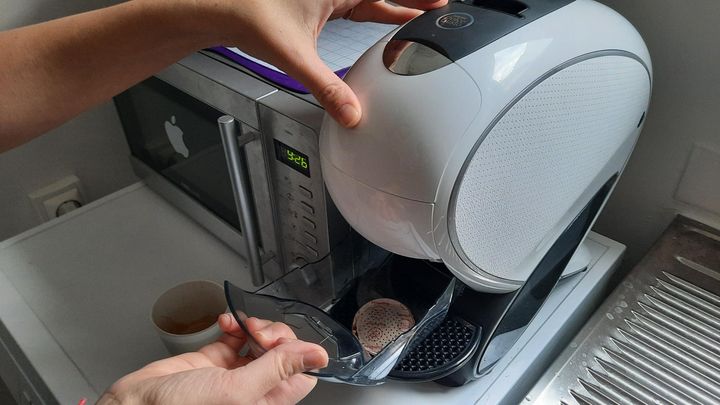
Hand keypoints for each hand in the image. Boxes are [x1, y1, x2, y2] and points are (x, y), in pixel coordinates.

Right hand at [98, 315, 327, 404]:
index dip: (296, 352)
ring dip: (254, 325)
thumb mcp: (236, 391)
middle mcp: (253, 389)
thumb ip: (277, 369)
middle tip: (257, 333)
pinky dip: (234, 323)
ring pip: (260, 340)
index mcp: (265, 402)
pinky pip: (235, 335)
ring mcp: (233, 373)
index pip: (301, 374)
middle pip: (282, 352)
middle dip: (273, 334)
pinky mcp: (213, 359)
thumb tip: (317, 356)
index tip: (280, 342)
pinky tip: (226, 323)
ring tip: (241, 325)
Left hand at [198, 0, 447, 126]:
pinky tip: (389, 19)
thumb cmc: (250, 17)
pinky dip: (377, 11)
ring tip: (423, 16)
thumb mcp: (295, 56)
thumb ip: (325, 88)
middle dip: (413, 0)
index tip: (441, 2)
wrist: (223, 8)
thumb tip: (350, 113)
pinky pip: (360, 3)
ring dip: (397, 5)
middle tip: (441, 8)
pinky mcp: (321, 0)